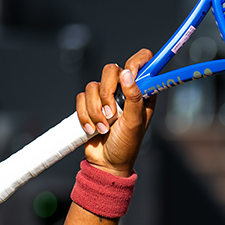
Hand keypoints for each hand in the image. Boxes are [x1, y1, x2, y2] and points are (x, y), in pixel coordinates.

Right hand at [76, 49, 156, 176]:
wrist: (106, 163)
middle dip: (107, 93)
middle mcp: (124, 90)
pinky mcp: (89, 105)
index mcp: (142, 92)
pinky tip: (93, 129)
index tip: (130, 74)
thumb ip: (134, 98)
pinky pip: (81, 98)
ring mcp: (106, 97)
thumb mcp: (135, 122)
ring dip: (96, 110)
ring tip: (104, 127)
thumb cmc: (126, 145)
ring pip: (93, 86)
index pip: (143, 62)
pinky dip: (85, 115)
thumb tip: (128, 74)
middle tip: (112, 113)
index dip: (136, 62)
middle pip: (111, 70)